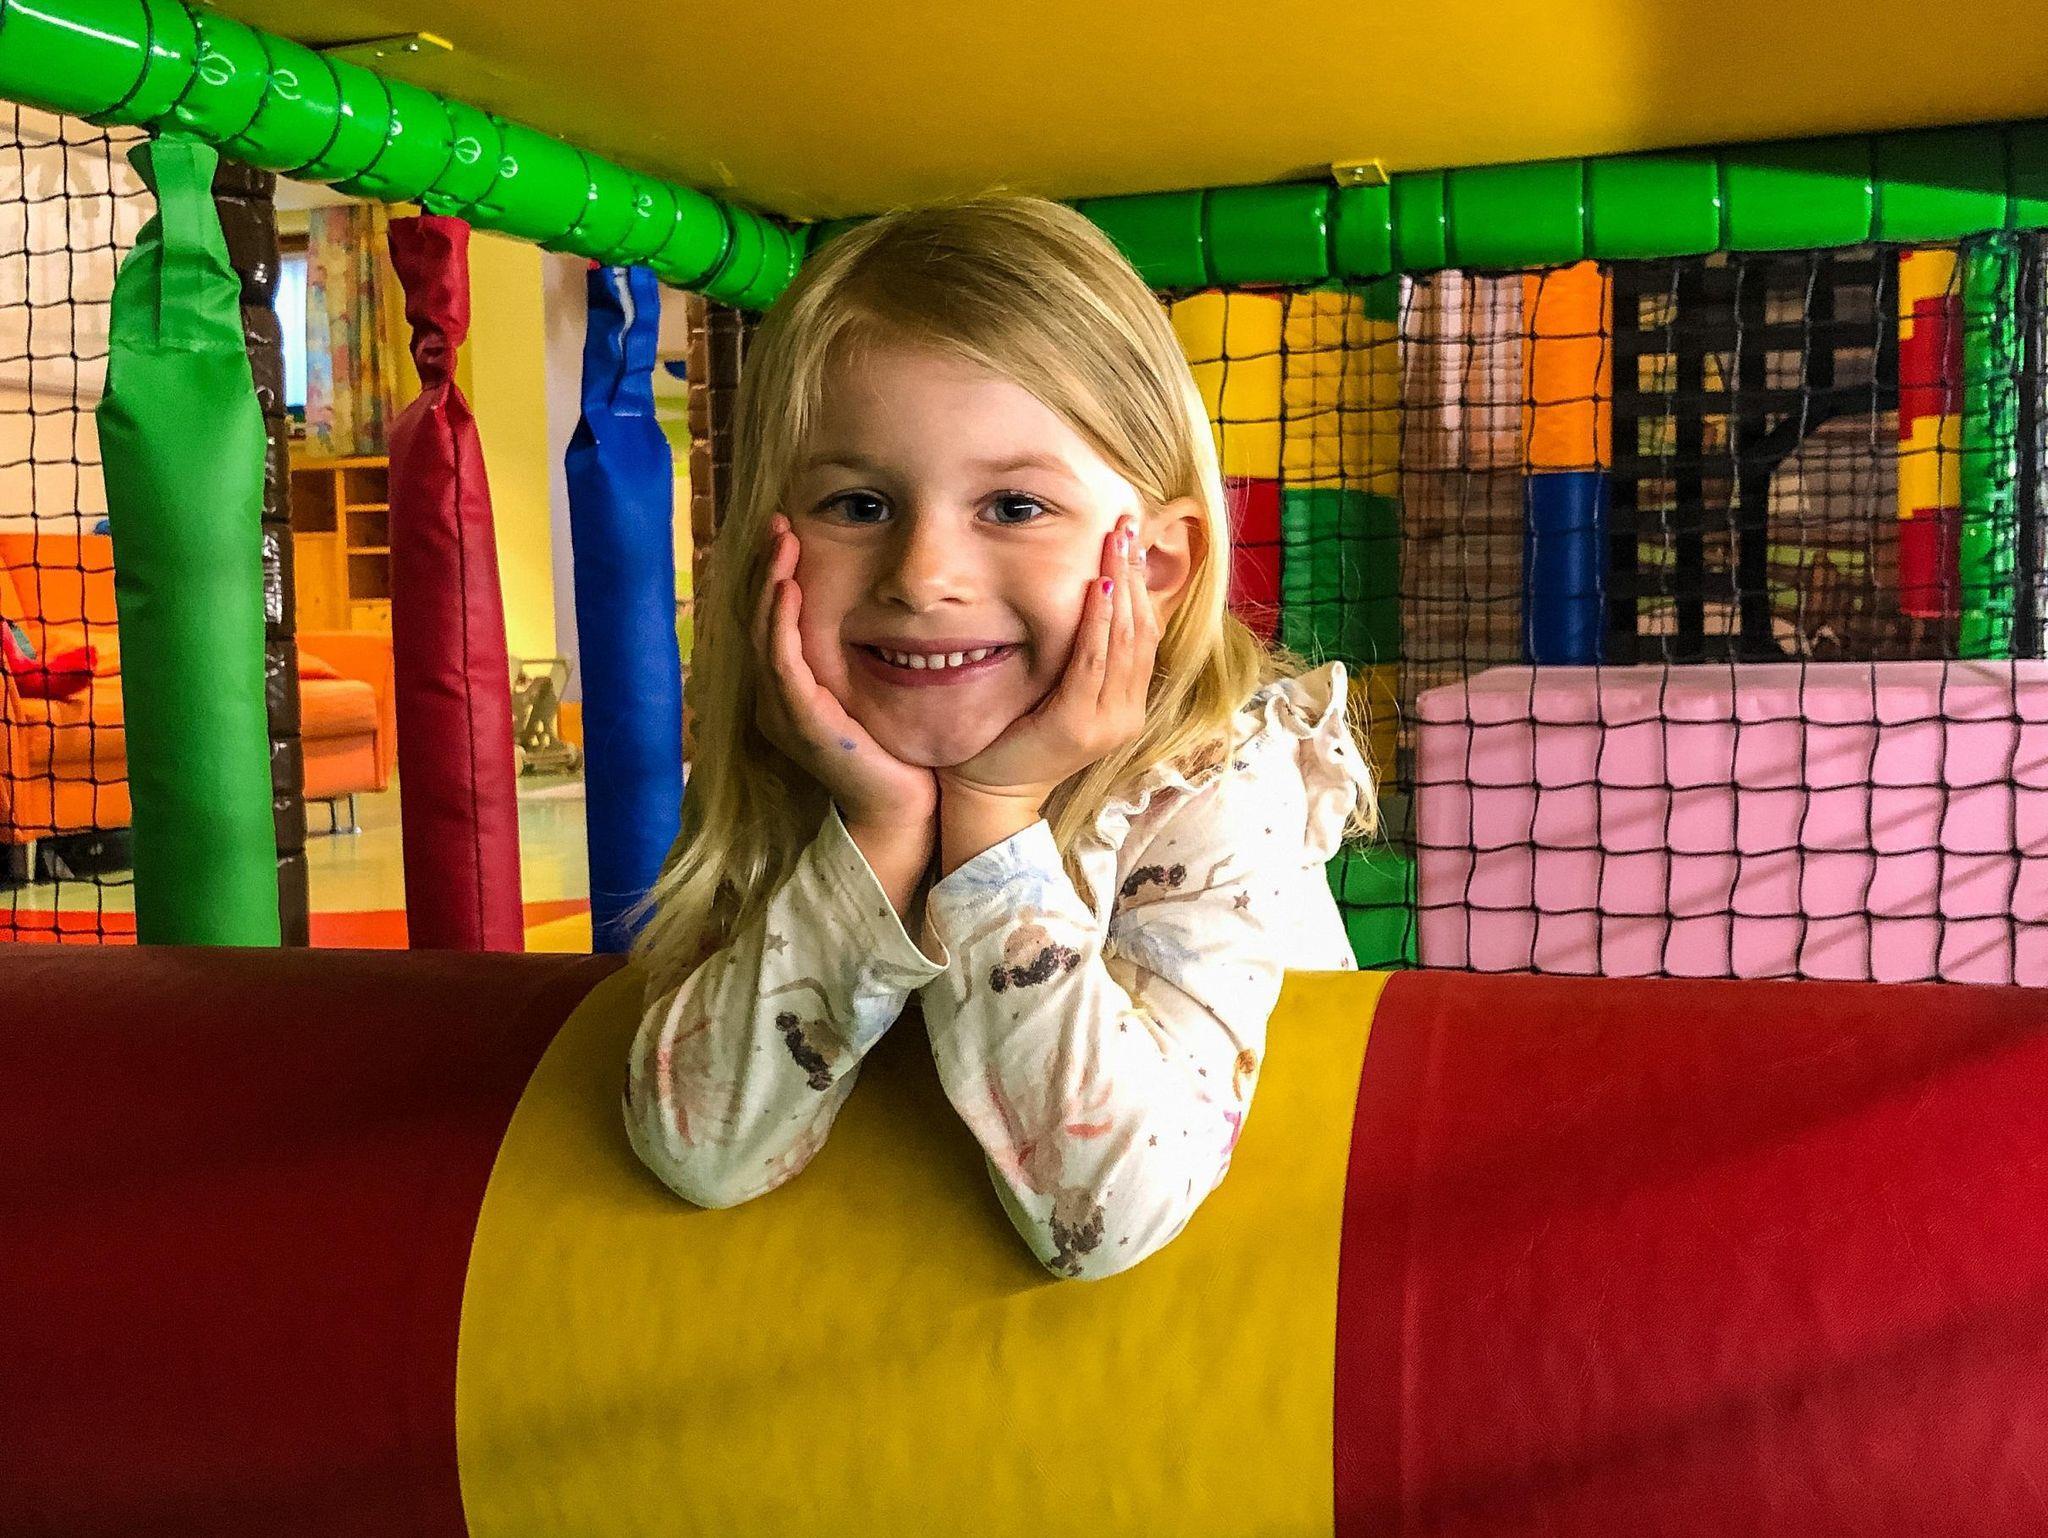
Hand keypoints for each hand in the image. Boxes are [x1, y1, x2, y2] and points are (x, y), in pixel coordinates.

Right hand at [752, 514, 937, 833]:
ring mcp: (784, 712)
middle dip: (769, 569)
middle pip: (760, 621)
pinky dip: (781, 624)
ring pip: (765, 635)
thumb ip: (866, 655)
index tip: (788, 534)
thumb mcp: (875, 691)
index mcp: (789, 692)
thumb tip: (886, 607)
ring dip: (771, 585)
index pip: (772, 623)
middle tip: (779, 523)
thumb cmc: (897, 753)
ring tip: (782, 544)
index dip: (775, 576)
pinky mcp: (802, 723)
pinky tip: (789, 589)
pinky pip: (783, 664)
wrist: (903, 809)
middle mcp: (777, 700)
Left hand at [938, 514, 1158, 817]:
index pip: (1143, 634)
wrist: (989, 796)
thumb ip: (1075, 660)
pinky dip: (1098, 623)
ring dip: (1120, 586)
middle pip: (1141, 629)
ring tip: (1117, 542)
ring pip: (1124, 641)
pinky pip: (1094, 662)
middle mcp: (1125, 714)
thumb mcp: (1053, 694)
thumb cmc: (1011, 740)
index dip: (1141, 584)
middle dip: (1135, 573)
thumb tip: (1080, 602)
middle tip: (1129, 524)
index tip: (1133, 540)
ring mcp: (1107, 721)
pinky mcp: (1078, 724)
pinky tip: (1099, 588)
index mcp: (1124, 705)